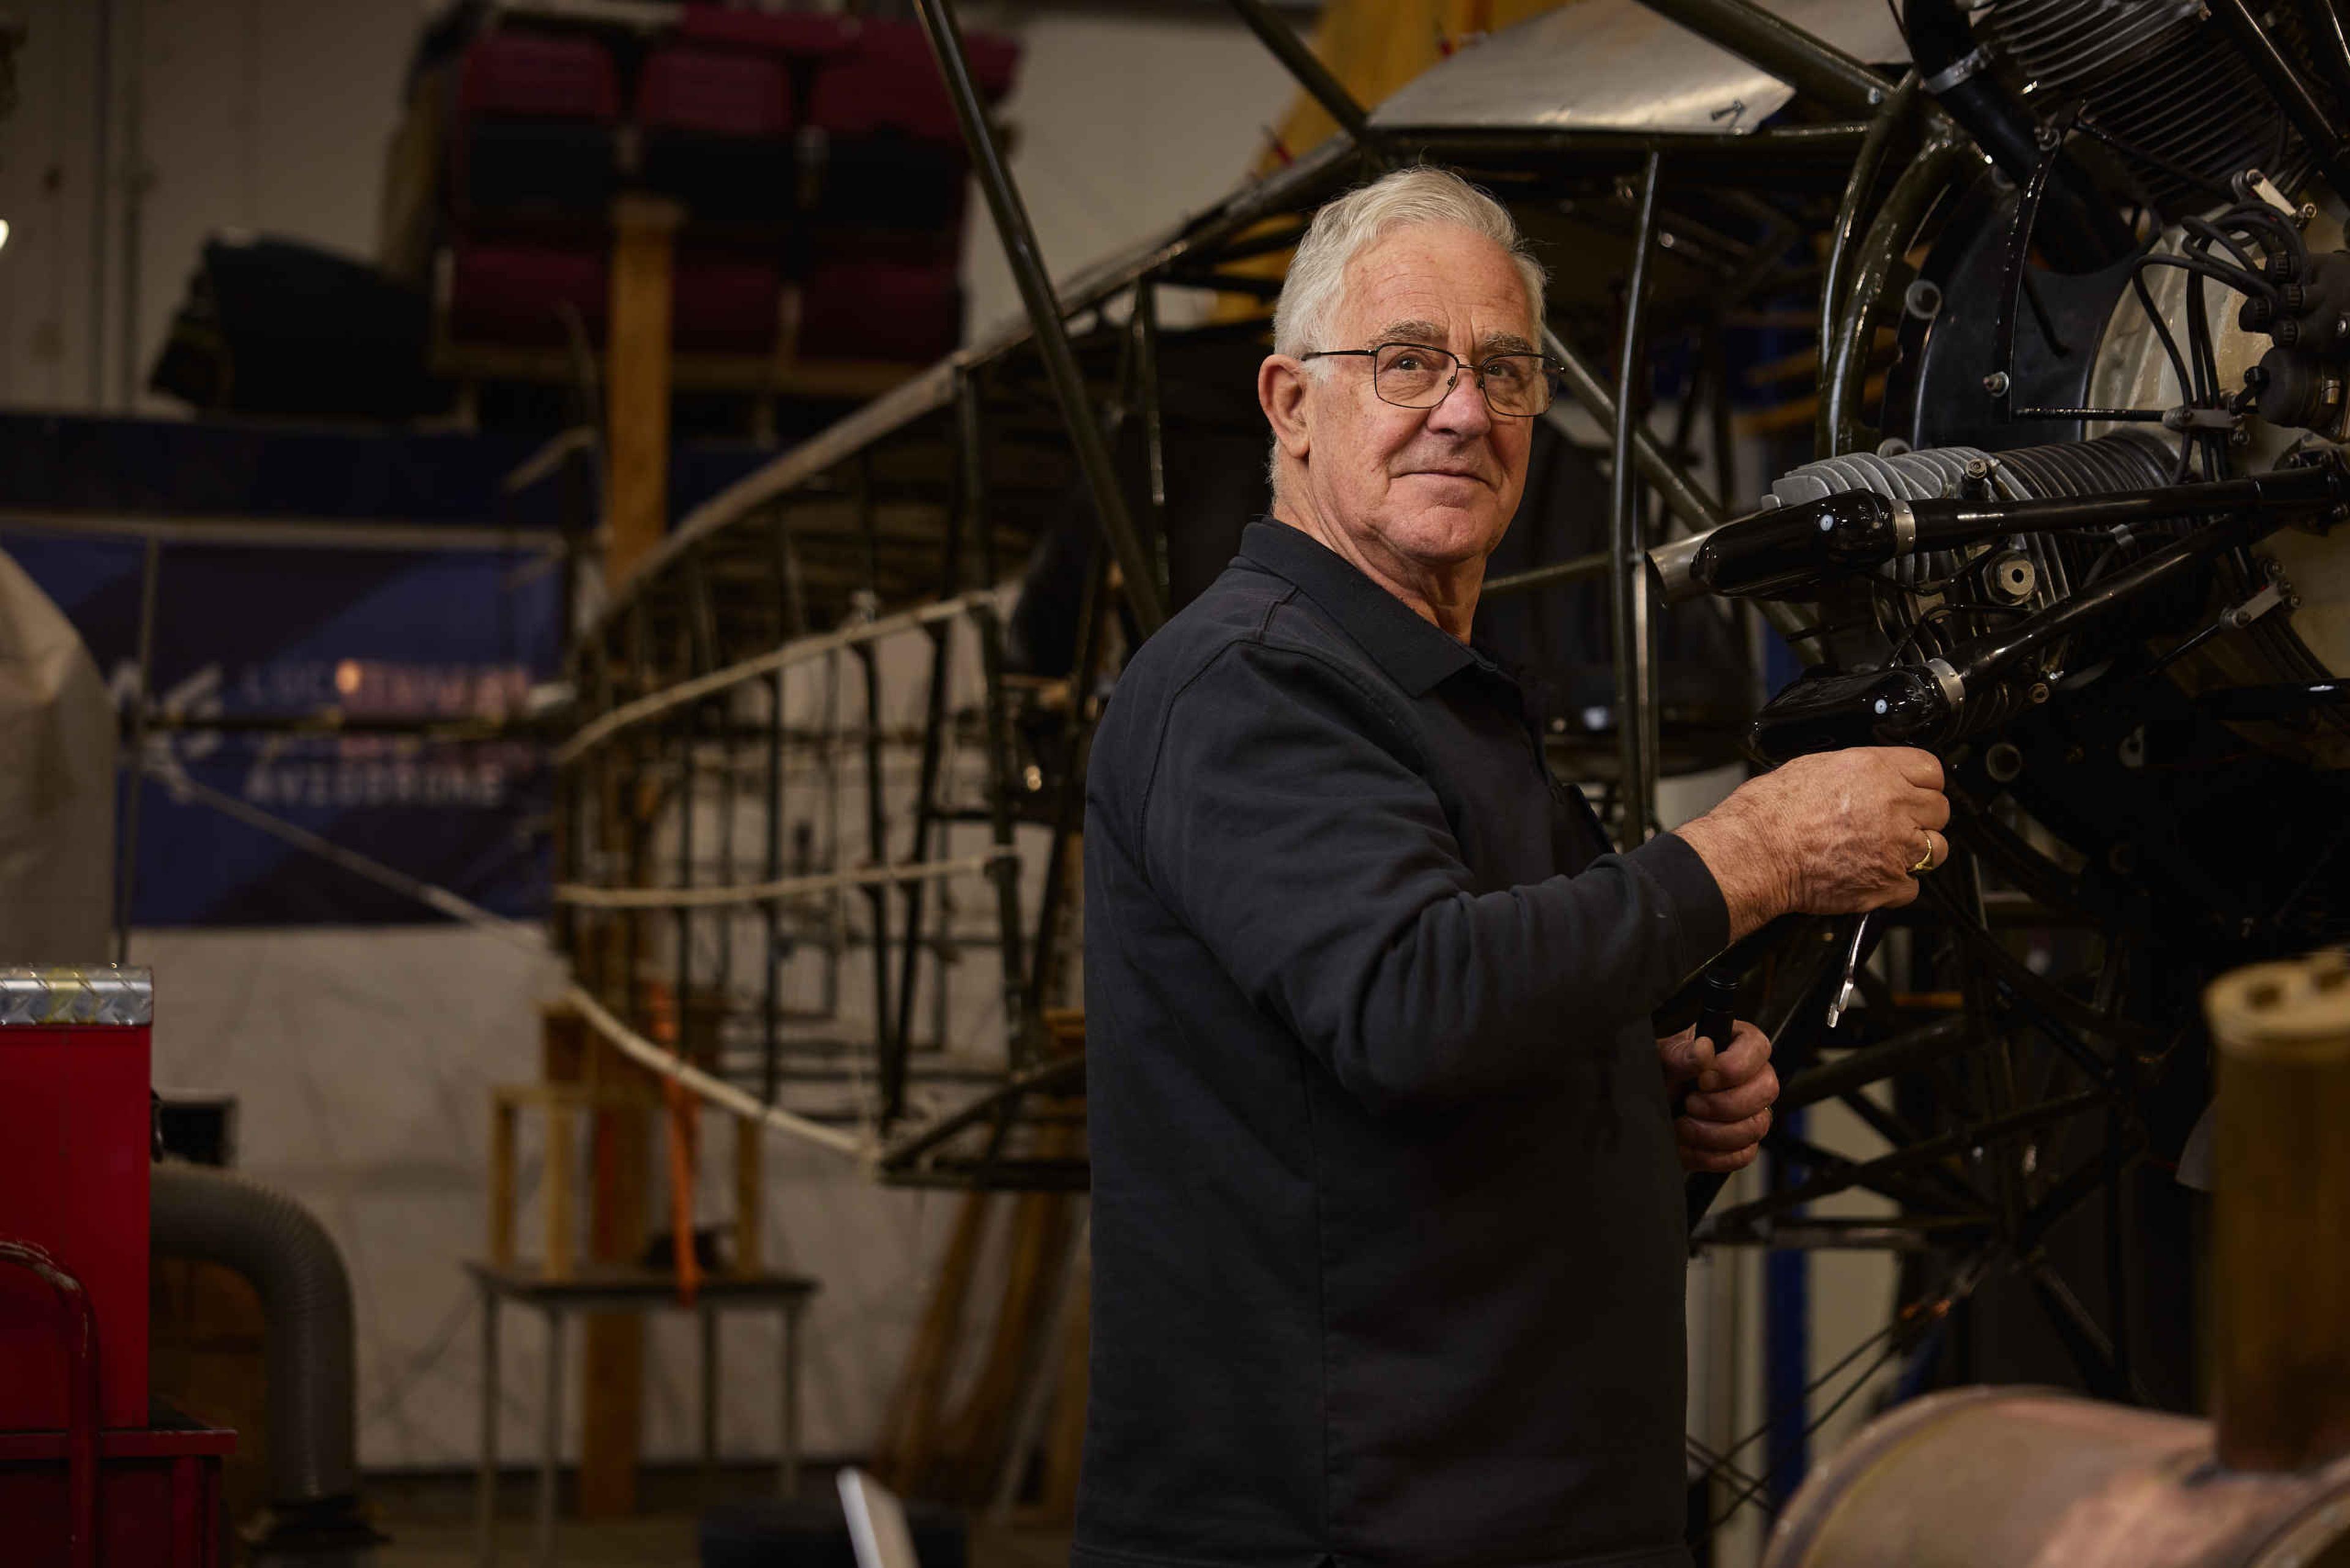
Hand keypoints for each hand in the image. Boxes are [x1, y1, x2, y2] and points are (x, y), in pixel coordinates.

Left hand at [1658, 1017, 1776, 1173]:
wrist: (1653, 1107)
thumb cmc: (1663, 1074)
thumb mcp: (1664, 1059)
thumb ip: (1682, 1054)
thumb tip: (1704, 1049)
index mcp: (1736, 1044)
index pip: (1758, 1048)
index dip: (1734, 1067)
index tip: (1704, 1080)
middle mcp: (1751, 1077)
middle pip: (1767, 1090)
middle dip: (1723, 1104)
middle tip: (1691, 1103)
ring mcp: (1752, 1111)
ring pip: (1757, 1126)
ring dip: (1714, 1133)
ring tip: (1684, 1124)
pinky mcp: (1745, 1142)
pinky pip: (1743, 1155)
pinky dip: (1711, 1155)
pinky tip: (1689, 1144)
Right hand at [1675, 747, 1949, 936]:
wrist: (1757, 853)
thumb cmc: (1771, 812)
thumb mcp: (1814, 768)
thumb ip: (1857, 773)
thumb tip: (1869, 779)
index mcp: (1877, 770)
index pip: (1931, 771)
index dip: (1922, 784)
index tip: (1913, 792)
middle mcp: (1894, 806)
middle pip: (1939, 810)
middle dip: (1921, 817)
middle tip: (1896, 824)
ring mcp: (1896, 847)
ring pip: (1935, 849)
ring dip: (1917, 852)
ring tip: (1888, 853)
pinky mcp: (1888, 883)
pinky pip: (1912, 887)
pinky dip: (1895, 886)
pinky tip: (1871, 877)